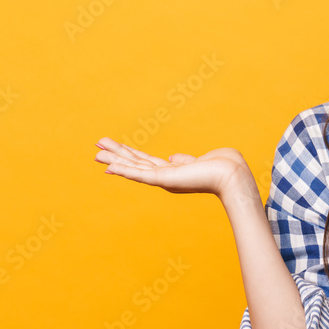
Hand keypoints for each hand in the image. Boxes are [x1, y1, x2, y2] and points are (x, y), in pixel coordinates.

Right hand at [93, 137, 251, 197]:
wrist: (232, 175)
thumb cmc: (223, 166)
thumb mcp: (199, 161)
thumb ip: (183, 161)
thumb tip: (173, 158)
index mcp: (172, 172)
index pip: (145, 163)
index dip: (129, 157)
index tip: (112, 153)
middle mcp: (165, 177)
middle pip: (135, 164)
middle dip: (116, 156)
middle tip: (96, 148)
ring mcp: (163, 179)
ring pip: (133, 168)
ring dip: (114, 161)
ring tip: (96, 154)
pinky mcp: (164, 179)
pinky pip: (139, 174)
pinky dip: (124, 170)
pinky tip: (110, 166)